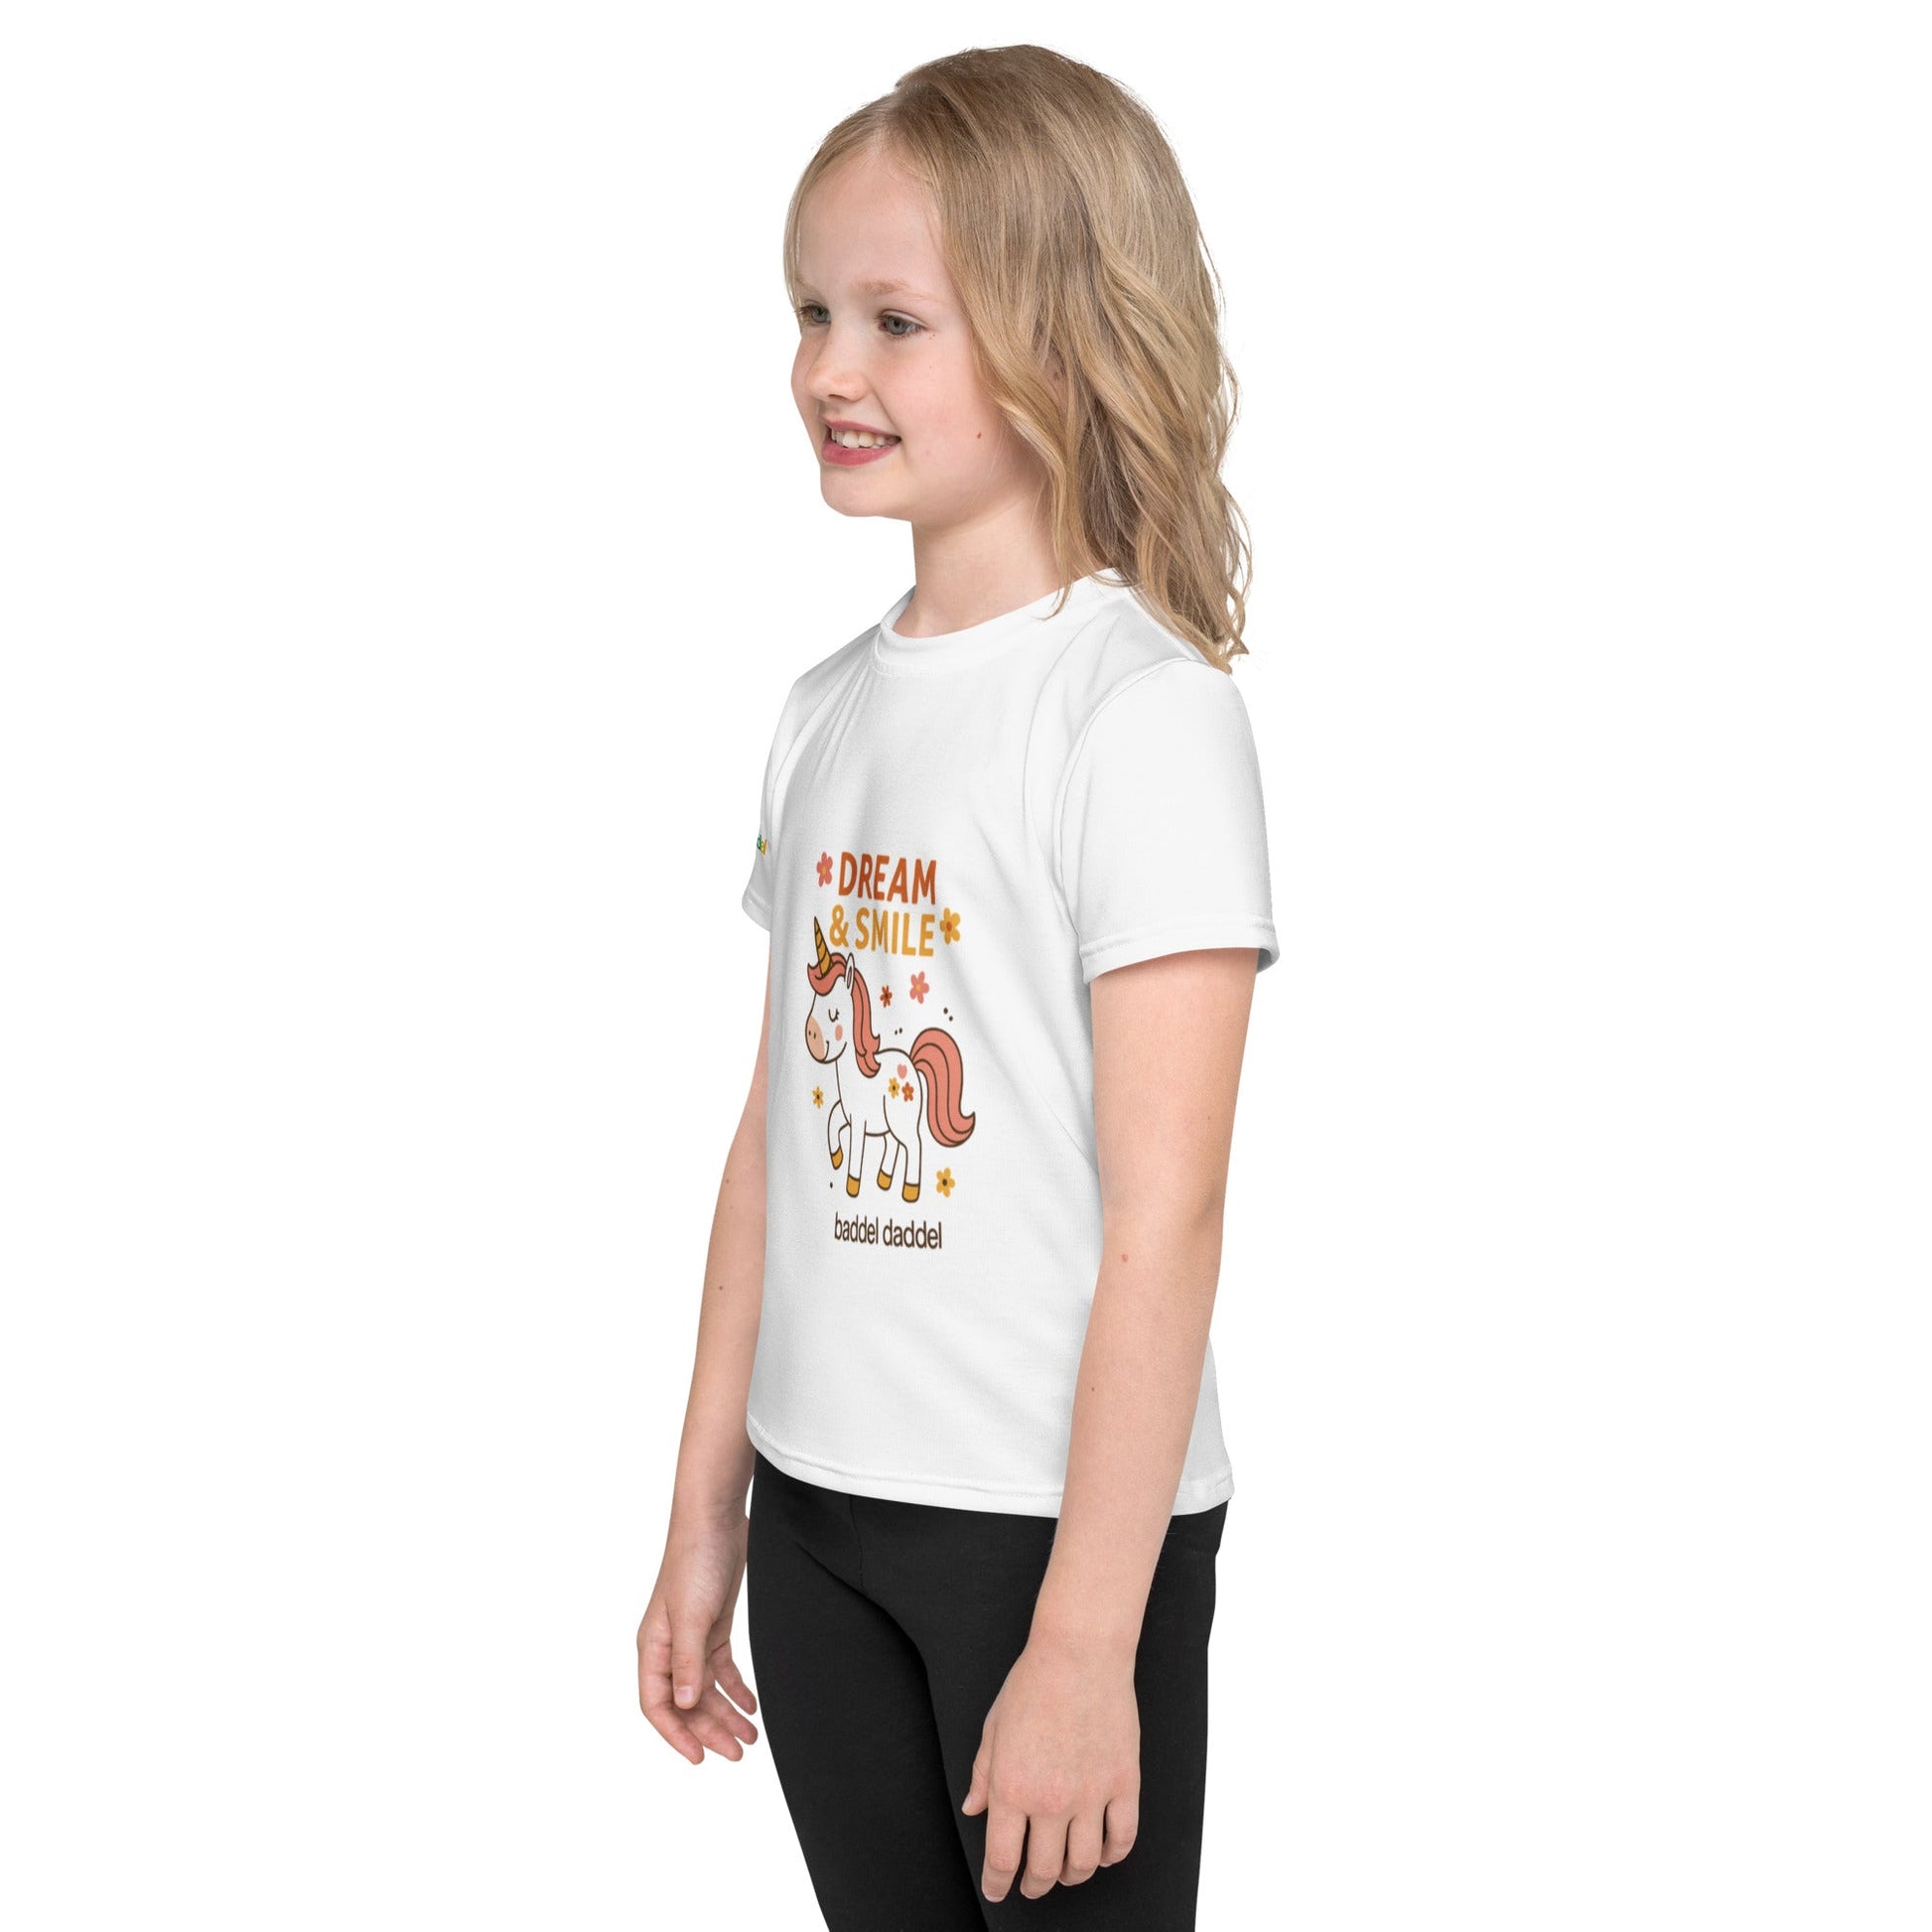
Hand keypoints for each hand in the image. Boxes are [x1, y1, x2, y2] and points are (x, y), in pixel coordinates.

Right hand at [637, 1510, 759, 1764]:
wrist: (717, 1519)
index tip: (700, 1758)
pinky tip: (750, 1705)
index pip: (657, 1704)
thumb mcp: (692, 1616)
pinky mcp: (714, 1625)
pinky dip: (735, 1688)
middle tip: (737, 1753)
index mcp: (653, 1646)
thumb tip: (686, 1705)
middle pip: (687, 1702)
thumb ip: (687, 1662)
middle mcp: (670, 1647)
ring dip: (726, 1713)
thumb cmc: (695, 1561)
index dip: (676, 1734)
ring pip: (706, 1689)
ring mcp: (692, 1637)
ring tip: (750, 1737)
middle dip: (710, 1730)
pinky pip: (722, 1668)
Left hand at [960, 1634, 1139, 1900]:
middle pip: (1044, 1870)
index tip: (996, 1890)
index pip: (1002, 1859)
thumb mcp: (994, 1728)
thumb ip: (982, 1774)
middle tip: (1031, 1885)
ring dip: (1072, 1876)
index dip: (997, 1884)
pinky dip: (1111, 1855)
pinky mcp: (1124, 1784)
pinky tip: (1102, 1852)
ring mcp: (1091, 1795)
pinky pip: (1122, 1839)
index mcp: (1011, 1788)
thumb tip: (974, 1808)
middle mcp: (1050, 1800)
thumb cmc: (1032, 1683)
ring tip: (1066, 1872)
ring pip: (1083, 1864)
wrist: (1079, 1653)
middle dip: (1033, 1885)